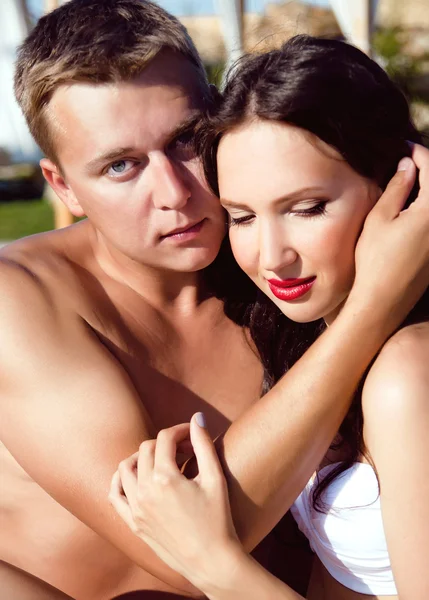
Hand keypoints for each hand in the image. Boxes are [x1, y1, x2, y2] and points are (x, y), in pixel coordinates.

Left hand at [109, 414, 242, 590]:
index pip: (165, 439)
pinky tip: (137, 476)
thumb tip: (196, 417)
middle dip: (165, 442)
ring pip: (126, 467)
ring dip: (142, 456)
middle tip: (185, 448)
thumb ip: (203, 444)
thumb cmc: (218, 520)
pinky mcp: (133, 523)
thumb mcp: (215, 478)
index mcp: (165, 478)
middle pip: (146, 449)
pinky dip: (120, 480)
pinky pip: (114, 494)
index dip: (180, 430)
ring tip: (162, 460)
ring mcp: (135, 508)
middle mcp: (144, 491)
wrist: (211, 562)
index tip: (192, 434)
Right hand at [348, 143, 428, 328]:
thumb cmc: (375, 260)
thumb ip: (397, 188)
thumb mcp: (380, 219)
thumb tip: (408, 165)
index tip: (403, 146)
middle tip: (408, 160)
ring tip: (410, 179)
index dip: (418, 152)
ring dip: (427, 188)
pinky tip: (414, 205)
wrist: (384, 300)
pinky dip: (427, 206)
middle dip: (426, 168)